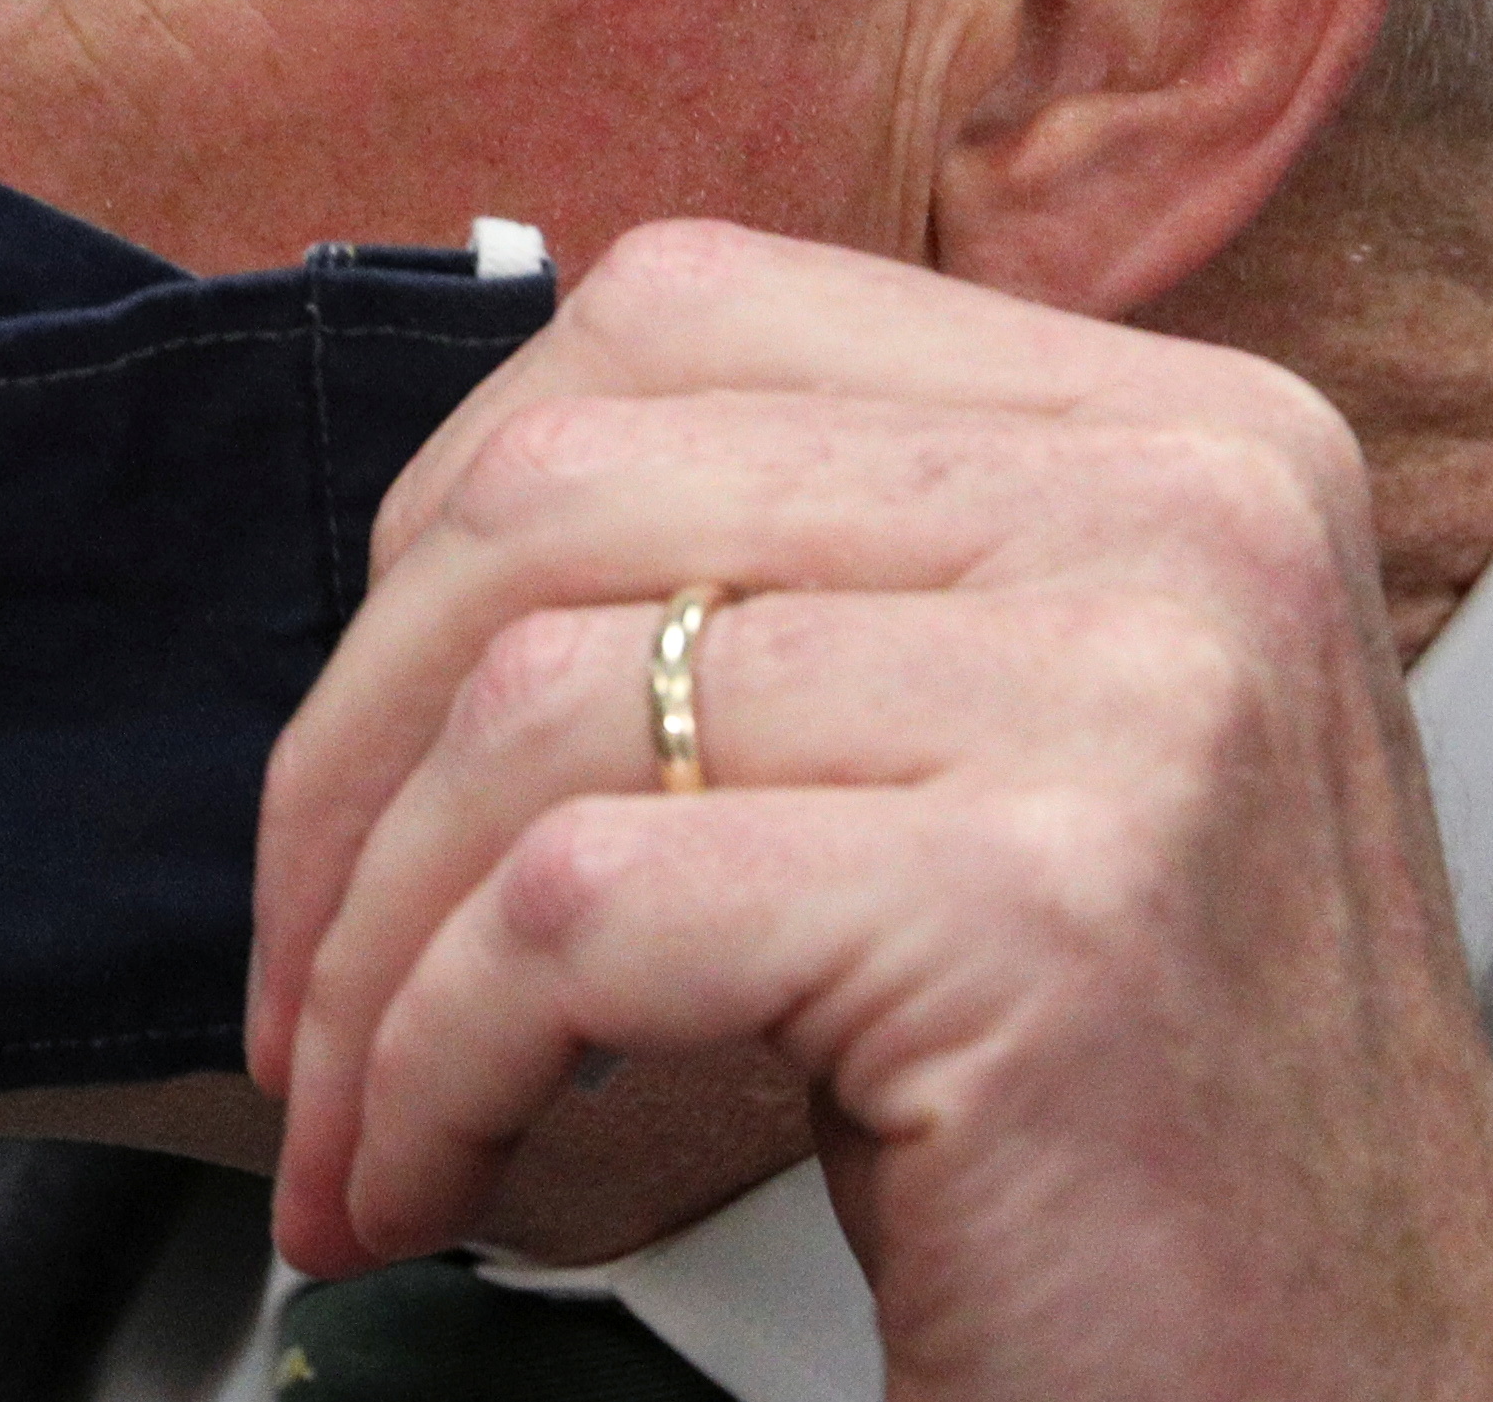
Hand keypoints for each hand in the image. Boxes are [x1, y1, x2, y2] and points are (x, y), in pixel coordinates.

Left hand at [248, 221, 1492, 1399]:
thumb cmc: (1139, 1146)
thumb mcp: (1009, 763)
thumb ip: (814, 586)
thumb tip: (437, 556)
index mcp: (1173, 433)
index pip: (679, 318)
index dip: (448, 531)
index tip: (372, 751)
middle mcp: (1186, 510)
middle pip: (569, 489)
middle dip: (352, 753)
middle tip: (307, 980)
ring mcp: (1134, 694)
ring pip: (541, 709)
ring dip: (373, 952)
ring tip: (362, 1119)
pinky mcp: (1044, 909)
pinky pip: (579, 915)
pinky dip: (438, 1061)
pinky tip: (443, 1175)